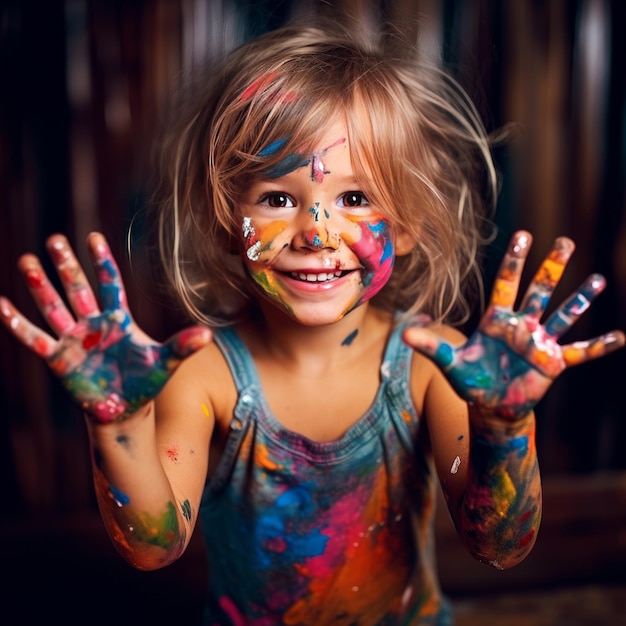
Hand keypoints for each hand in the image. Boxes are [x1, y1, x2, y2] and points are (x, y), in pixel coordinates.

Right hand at [0, 233, 211, 422]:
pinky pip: (34, 338)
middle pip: (77, 289)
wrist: (125, 411)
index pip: (109, 285)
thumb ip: (183, 345)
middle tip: (54, 239)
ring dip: (40, 286)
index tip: (93, 236)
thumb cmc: (146, 383)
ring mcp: (74, 340)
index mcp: (118, 319)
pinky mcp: (59, 359)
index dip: (102, 262)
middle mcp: (93, 325)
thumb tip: (208, 334)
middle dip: (66, 265)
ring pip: (54, 306)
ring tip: (27, 261)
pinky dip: (17, 324)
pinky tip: (2, 305)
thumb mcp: (165, 362)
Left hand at [403, 230, 624, 419]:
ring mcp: (540, 343)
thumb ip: (431, 345)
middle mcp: (521, 325)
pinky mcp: (554, 363)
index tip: (524, 235)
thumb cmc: (470, 381)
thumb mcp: (450, 362)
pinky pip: (580, 352)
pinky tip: (620, 337)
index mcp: (497, 320)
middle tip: (565, 242)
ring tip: (597, 281)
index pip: (507, 284)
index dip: (515, 261)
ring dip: (580, 300)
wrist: (490, 406)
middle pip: (539, 291)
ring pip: (563, 315)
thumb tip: (404, 333)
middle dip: (551, 268)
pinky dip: (599, 346)